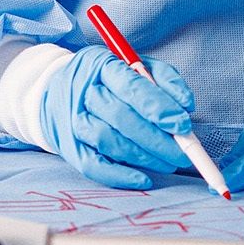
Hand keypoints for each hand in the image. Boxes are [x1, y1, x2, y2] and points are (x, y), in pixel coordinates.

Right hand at [37, 44, 198, 188]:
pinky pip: (93, 165)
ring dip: (143, 157)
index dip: (159, 108)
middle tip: (183, 153)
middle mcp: (84, 92)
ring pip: (108, 141)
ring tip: (168, 164)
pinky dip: (119, 175)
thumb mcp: (136, 66)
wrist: (57, 91)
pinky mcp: (69, 148)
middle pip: (121, 117)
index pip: (132, 87)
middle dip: (156, 139)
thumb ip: (164, 79)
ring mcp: (73, 121)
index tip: (183, 125)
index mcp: (102, 65)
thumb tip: (186, 105)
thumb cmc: (108, 80)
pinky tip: (143, 179)